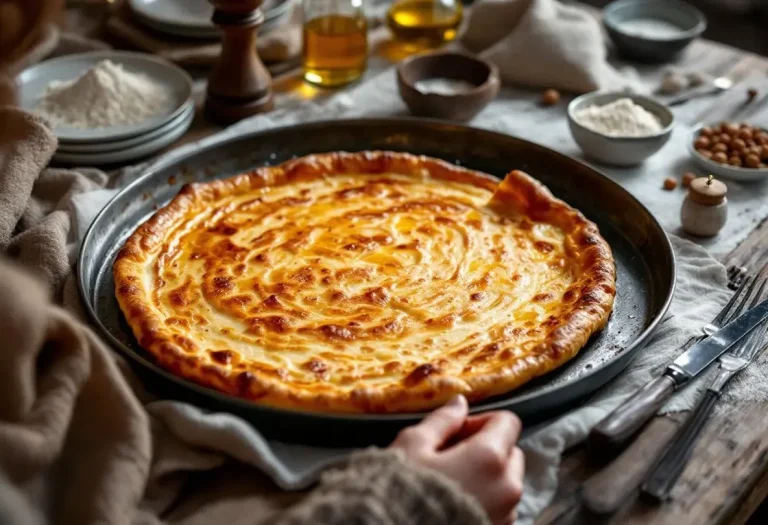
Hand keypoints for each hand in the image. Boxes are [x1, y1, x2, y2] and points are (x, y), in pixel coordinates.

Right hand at [390, 396, 523, 524]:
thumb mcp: (414, 445)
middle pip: (511, 452)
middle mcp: (506, 488)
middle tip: (450, 456)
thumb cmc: (401, 492)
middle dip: (486, 449)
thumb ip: (442, 420)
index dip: (480, 421)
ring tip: (450, 482)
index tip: (456, 431)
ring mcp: (506, 514)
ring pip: (506, 482)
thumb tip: (460, 403)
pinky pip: (500, 507)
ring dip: (486, 476)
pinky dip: (484, 499)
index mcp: (489, 458)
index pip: (507, 421)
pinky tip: (453, 501)